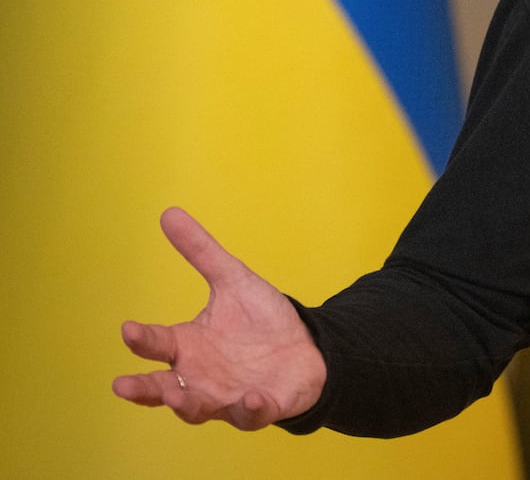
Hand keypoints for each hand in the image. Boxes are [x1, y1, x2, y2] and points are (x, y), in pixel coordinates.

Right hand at [112, 207, 326, 428]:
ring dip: (187, 405)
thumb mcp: (233, 279)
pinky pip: (251, 414)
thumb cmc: (261, 321)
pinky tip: (251, 397)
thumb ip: (201, 251)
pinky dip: (249, 408)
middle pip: (163, 389)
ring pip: (198, 409)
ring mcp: (227, 396)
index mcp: (189, 347)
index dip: (141, 338)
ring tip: (177, 397)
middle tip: (124, 385)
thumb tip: (169, 213)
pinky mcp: (260, 407)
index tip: (128, 328)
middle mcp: (200, 377)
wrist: (307, 347)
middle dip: (144, 390)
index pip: (156, 345)